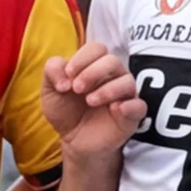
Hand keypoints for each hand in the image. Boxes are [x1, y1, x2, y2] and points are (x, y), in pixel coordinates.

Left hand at [40, 41, 145, 170]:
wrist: (73, 141)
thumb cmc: (66, 111)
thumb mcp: (50, 91)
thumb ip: (52, 71)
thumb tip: (65, 74)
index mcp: (95, 66)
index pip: (97, 48)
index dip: (82, 58)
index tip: (68, 74)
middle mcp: (113, 77)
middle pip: (112, 61)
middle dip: (92, 72)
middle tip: (77, 89)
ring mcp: (124, 96)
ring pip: (127, 81)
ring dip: (108, 89)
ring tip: (90, 101)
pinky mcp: (131, 115)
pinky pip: (139, 106)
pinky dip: (129, 106)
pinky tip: (114, 110)